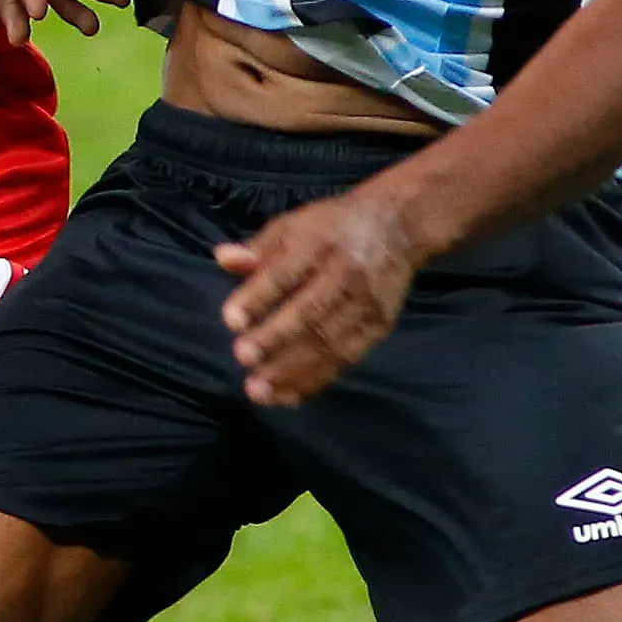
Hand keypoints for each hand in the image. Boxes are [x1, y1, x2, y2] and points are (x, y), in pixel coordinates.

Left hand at [214, 187, 426, 405]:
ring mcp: (366, 304)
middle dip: (275, 339)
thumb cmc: (332, 228)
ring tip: (258, 391)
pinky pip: (346, 359)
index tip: (231, 320)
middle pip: (310, 311)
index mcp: (319, 243)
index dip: (258, 297)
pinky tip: (287, 396)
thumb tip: (223, 258)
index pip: (285, 273)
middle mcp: (346, 275)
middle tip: (242, 358)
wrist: (398, 227)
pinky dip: (316, 380)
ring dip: (292, 370)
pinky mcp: (378, 327)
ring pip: (329, 342)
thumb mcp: (293, 225)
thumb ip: (258, 248)